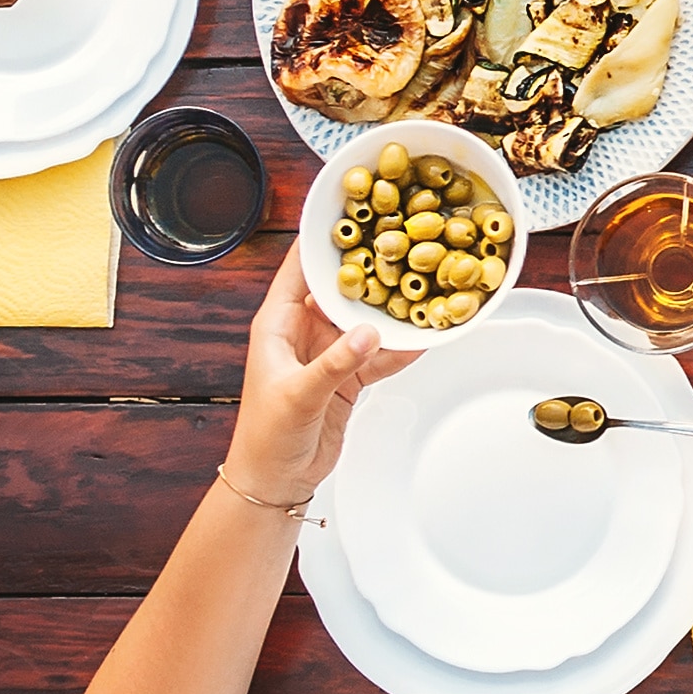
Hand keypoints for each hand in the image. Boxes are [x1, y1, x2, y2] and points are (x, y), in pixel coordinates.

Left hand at [222, 256, 414, 508]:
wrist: (276, 480)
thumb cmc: (266, 436)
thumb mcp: (298, 395)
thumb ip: (335, 363)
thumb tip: (371, 333)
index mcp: (279, 323)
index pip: (301, 268)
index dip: (324, 241)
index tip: (354, 213)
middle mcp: (305, 330)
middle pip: (343, 288)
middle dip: (372, 267)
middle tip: (406, 241)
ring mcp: (330, 351)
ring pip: (367, 318)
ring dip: (392, 308)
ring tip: (426, 285)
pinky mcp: (350, 375)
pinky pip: (382, 351)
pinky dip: (403, 346)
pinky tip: (426, 335)